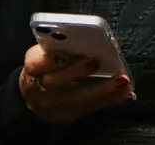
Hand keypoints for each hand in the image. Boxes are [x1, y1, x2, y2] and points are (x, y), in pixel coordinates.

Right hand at [18, 42, 133, 123]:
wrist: (34, 93)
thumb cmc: (46, 66)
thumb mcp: (46, 52)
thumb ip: (59, 46)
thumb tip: (85, 37)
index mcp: (32, 68)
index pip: (35, 63)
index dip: (48, 58)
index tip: (64, 49)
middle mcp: (38, 89)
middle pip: (56, 83)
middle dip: (78, 73)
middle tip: (98, 63)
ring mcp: (51, 107)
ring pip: (75, 100)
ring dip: (101, 90)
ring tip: (122, 80)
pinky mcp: (65, 117)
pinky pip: (88, 109)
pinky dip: (107, 100)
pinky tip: (122, 93)